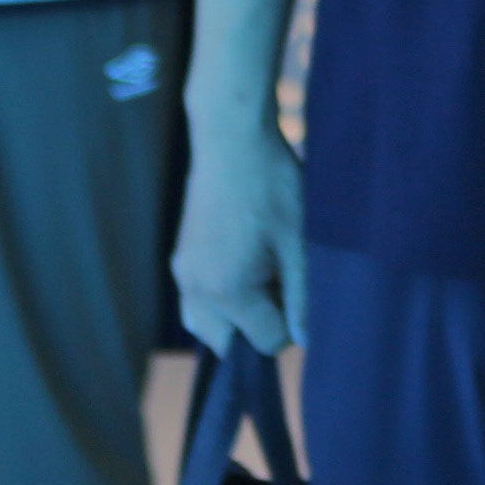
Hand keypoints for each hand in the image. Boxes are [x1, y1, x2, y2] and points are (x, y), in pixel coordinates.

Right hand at [173, 113, 305, 355]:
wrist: (232, 141)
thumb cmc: (273, 186)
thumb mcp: (299, 242)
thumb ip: (302, 296)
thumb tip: (304, 339)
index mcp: (228, 290)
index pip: (265, 341)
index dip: (290, 324)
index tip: (299, 289)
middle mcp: (196, 289)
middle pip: (226, 343)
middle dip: (256, 328)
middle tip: (281, 284)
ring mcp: (183, 273)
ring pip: (206, 323)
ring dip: (235, 317)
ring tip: (263, 275)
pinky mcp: (180, 257)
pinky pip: (196, 299)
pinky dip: (219, 298)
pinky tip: (245, 263)